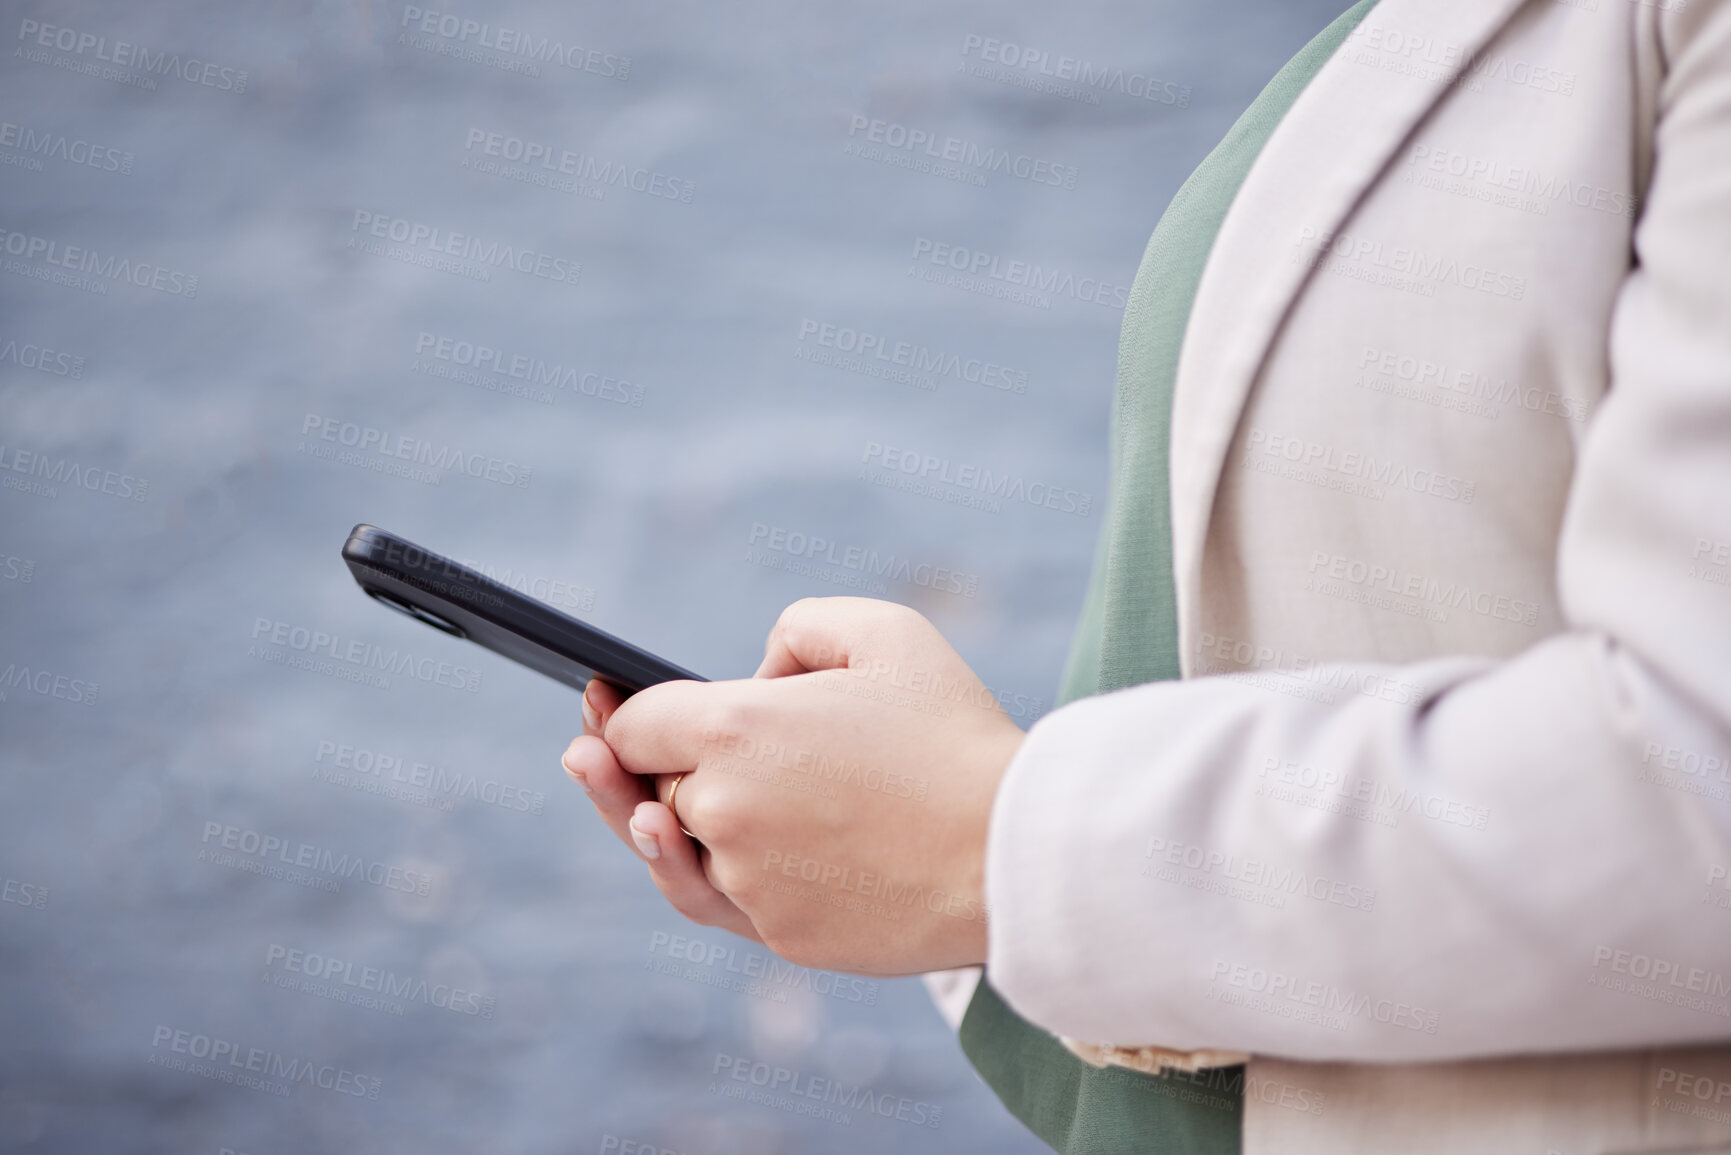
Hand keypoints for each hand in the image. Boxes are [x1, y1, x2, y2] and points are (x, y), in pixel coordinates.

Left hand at [560, 597, 1025, 975]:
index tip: (599, 708)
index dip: (616, 713)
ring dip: (671, 829)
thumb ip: (798, 629)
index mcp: (734, 728)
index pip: (633, 723)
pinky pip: (728, 902)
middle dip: (644, 769)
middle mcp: (723, 808)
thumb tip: (761, 674)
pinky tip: (713, 856)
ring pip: (680, 854)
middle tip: (589, 756)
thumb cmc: (953, 736)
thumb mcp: (884, 632)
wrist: (1013, 853)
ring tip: (643, 812)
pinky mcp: (780, 934)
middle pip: (648, 790)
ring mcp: (748, 881)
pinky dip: (722, 877)